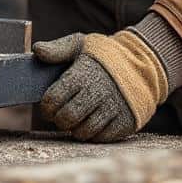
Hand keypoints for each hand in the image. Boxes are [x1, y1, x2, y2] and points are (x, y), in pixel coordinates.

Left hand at [33, 30, 168, 142]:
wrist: (144, 65)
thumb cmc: (105, 56)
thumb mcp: (82, 44)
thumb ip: (58, 49)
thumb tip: (37, 50)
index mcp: (84, 74)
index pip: (53, 99)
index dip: (47, 107)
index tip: (49, 106)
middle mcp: (99, 92)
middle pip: (67, 118)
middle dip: (59, 120)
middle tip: (62, 115)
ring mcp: (114, 109)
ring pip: (83, 132)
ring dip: (76, 129)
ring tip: (78, 118)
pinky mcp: (125, 122)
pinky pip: (101, 138)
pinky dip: (93, 134)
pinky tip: (93, 122)